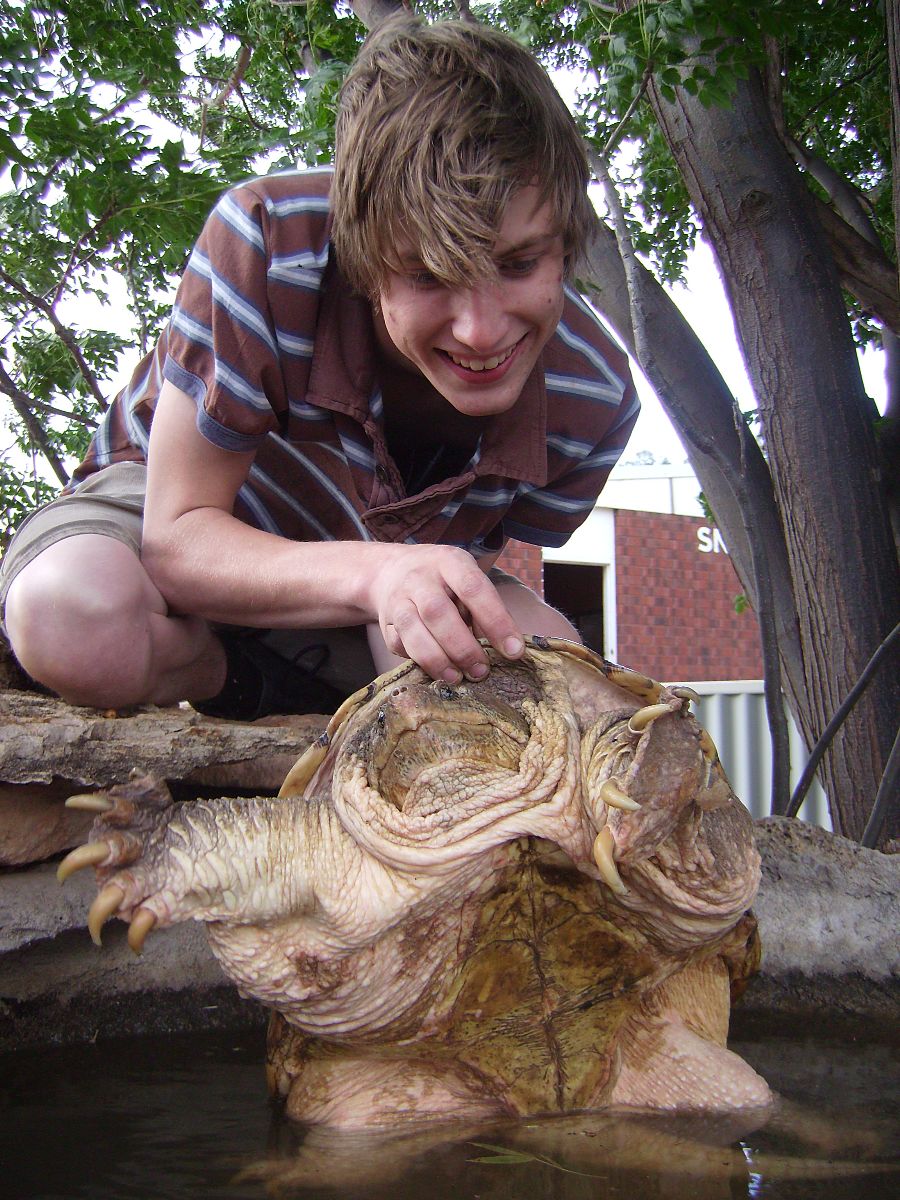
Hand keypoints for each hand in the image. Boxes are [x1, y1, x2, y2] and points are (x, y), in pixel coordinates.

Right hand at [368, 545, 523, 682]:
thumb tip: (502, 646)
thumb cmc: (441, 580)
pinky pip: (399, 645)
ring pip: (413, 630)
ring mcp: (398, 599)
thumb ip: (483, 608)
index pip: (474, 588)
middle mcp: (419, 577)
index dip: (496, 621)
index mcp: (449, 561)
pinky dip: (418, 661)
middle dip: (463, 647)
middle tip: (481, 670)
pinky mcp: (385, 621)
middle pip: (438, 612)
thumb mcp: (465, 578)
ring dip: (437, 659)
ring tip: (458, 677)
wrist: (389, 571)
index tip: (514, 651)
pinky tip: (435, 669)